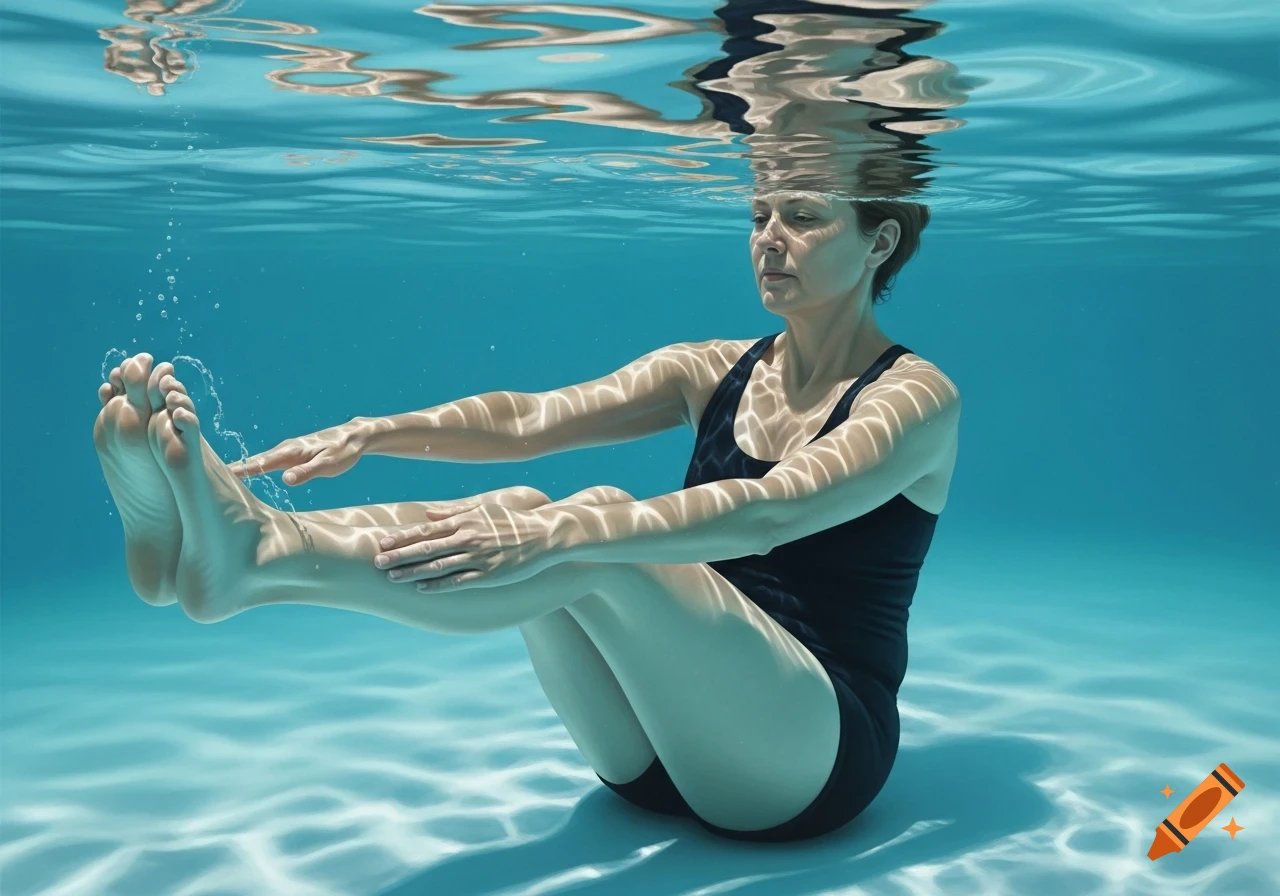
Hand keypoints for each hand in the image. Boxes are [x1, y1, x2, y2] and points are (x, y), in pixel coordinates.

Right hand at [228, 419, 366, 484]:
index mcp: (291, 452)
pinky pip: (266, 461)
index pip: (260, 463)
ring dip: (239, 469)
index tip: (218, 476)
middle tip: (204, 478)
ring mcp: (287, 451)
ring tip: (217, 479)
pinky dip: (252, 467)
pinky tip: (243, 474)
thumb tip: (285, 480)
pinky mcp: (291, 454)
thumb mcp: (329, 465)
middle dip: (232, 469)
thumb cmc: (344, 452)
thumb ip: (307, 472)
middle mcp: (284, 449)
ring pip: (258, 461)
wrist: (355, 436)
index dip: (240, 470)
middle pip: (253, 461)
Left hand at [374, 503, 562, 591]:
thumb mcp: (483, 509)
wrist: (544, 534)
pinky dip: (439, 585)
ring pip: (439, 566)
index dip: (402, 537)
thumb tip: (429, 512)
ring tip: (392, 577)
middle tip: (377, 562)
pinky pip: (459, 581)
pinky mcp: (489, 575)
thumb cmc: (511, 521)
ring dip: (413, 572)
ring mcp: (479, 557)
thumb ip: (454, 511)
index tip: (382, 542)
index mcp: (465, 521)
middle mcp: (468, 538)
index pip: (426, 529)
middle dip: (399, 555)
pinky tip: (421, 588)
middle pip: (427, 548)